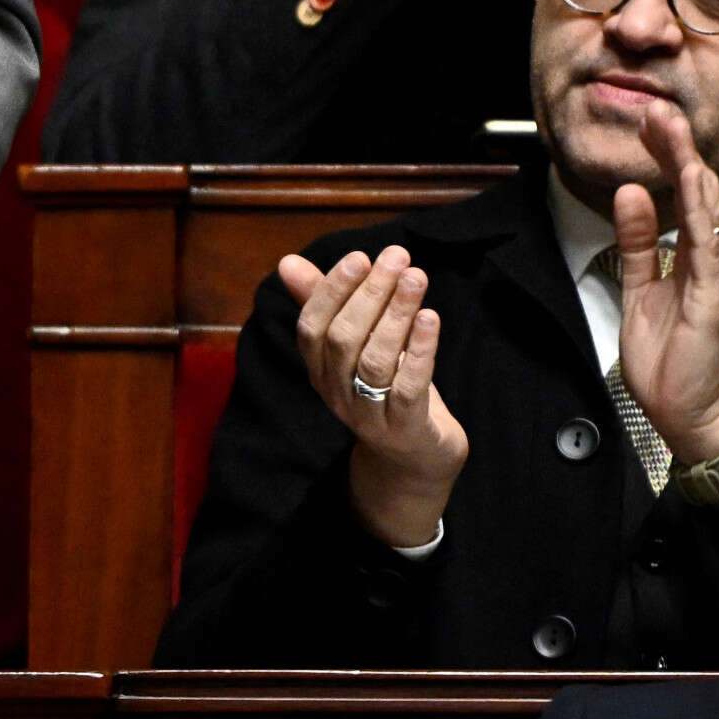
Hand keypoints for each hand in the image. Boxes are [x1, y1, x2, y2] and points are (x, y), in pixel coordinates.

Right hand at [278, 244, 469, 548]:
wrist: (413, 461)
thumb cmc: (384, 390)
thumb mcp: (356, 345)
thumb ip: (325, 303)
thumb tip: (287, 261)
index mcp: (320, 370)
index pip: (312, 327)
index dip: (332, 291)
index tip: (360, 257)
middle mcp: (337, 393)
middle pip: (343, 340)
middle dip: (369, 294)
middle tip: (397, 257)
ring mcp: (370, 415)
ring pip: (375, 361)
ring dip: (396, 315)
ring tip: (416, 278)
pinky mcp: (405, 429)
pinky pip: (408, 388)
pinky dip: (420, 351)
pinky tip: (431, 318)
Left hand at [609, 102, 718, 470]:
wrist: (683, 413)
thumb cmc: (668, 357)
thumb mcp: (640, 286)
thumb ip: (638, 241)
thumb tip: (631, 194)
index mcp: (693, 255)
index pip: (683, 193)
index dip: (667, 155)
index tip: (648, 121)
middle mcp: (711, 259)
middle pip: (698, 191)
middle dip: (678, 148)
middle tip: (658, 109)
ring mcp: (716, 277)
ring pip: (706, 210)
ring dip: (689, 167)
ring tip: (674, 130)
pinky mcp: (714, 299)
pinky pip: (708, 248)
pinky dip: (700, 212)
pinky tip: (693, 181)